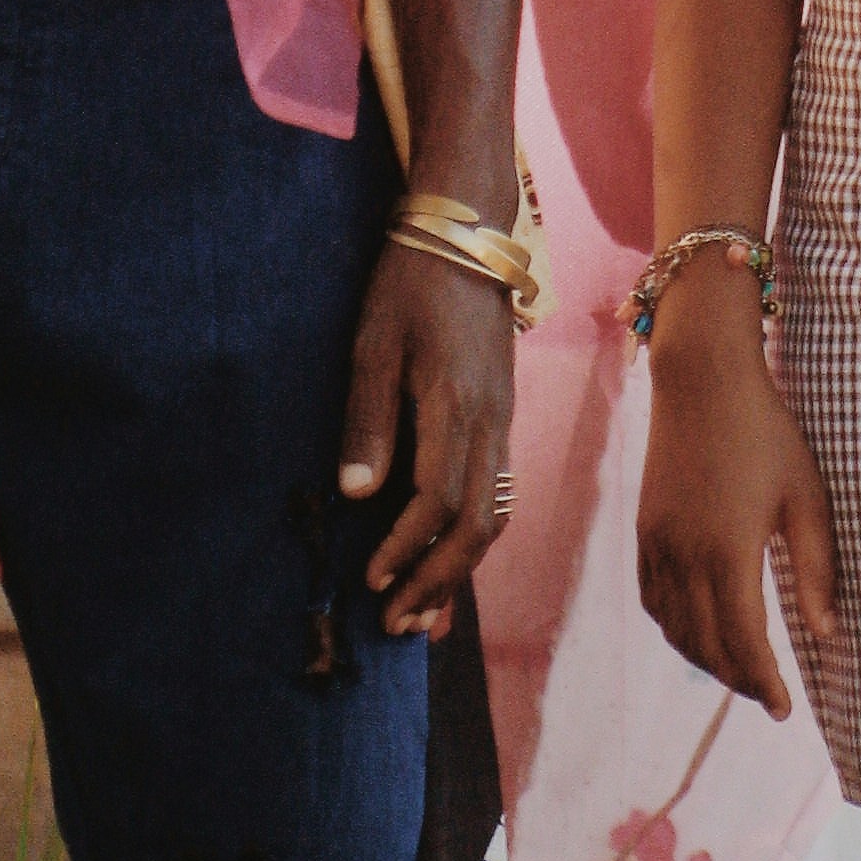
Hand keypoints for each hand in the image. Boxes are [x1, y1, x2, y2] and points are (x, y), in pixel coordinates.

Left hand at [338, 238, 517, 634]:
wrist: (467, 235)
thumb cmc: (410, 283)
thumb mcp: (373, 342)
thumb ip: (367, 419)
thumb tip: (357, 494)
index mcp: (456, 406)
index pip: (439, 500)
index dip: (408, 547)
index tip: (373, 579)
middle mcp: (491, 424)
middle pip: (478, 525)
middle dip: (439, 582)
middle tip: (398, 626)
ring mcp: (503, 423)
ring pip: (494, 516)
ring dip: (460, 571)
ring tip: (425, 615)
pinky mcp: (501, 418)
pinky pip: (496, 493)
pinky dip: (472, 538)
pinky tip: (448, 561)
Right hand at [633, 291, 829, 723]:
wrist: (702, 380)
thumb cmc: (767, 434)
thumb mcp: (807, 498)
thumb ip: (816, 570)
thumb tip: (826, 635)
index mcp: (728, 551)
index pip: (743, 642)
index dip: (764, 684)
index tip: (786, 710)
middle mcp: (684, 555)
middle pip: (705, 645)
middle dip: (738, 679)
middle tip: (770, 697)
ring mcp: (657, 543)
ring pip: (674, 628)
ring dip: (705, 659)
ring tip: (739, 670)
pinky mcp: (645, 529)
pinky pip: (653, 599)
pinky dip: (675, 628)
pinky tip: (698, 631)